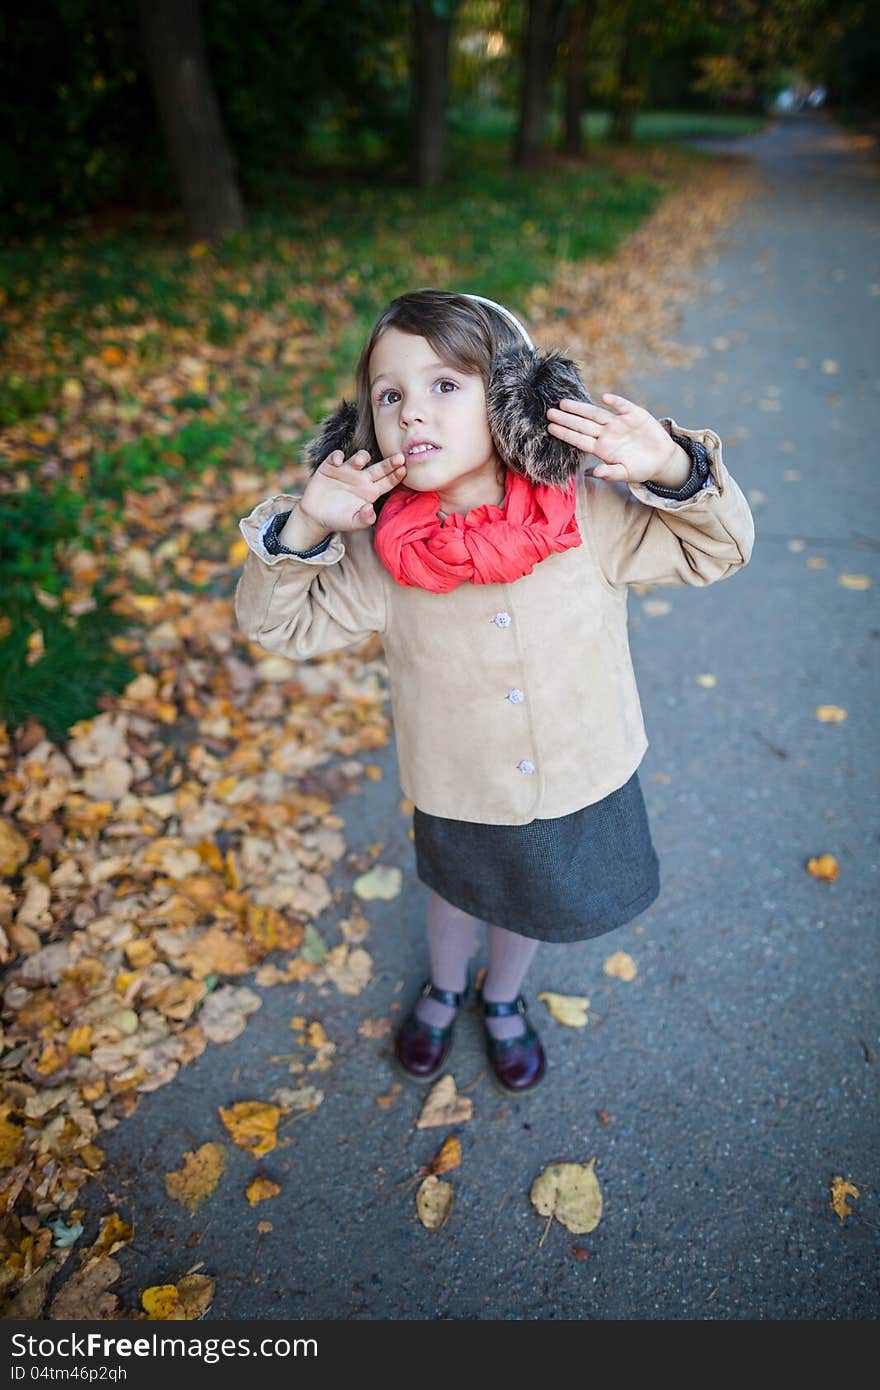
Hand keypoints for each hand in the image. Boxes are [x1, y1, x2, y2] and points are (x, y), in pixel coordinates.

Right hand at [300, 447, 406, 532]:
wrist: (316, 516)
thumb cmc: (339, 519)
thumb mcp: (353, 523)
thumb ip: (365, 519)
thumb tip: (370, 509)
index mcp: (371, 491)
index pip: (388, 481)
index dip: (396, 476)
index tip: (404, 470)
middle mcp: (362, 478)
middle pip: (379, 468)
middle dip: (389, 462)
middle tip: (400, 457)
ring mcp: (347, 471)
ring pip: (359, 458)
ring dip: (361, 457)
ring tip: (360, 462)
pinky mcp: (330, 467)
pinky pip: (335, 457)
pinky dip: (336, 457)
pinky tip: (337, 461)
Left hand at [546, 393, 688, 487]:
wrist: (661, 459)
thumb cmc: (640, 468)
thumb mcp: (626, 474)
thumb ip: (610, 473)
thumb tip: (593, 473)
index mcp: (602, 448)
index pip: (579, 439)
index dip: (565, 433)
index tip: (550, 428)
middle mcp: (607, 433)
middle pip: (583, 424)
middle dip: (567, 418)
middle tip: (549, 412)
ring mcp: (619, 423)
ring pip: (597, 414)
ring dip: (582, 408)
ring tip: (565, 403)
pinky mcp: (634, 414)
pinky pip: (623, 407)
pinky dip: (616, 402)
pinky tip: (605, 398)